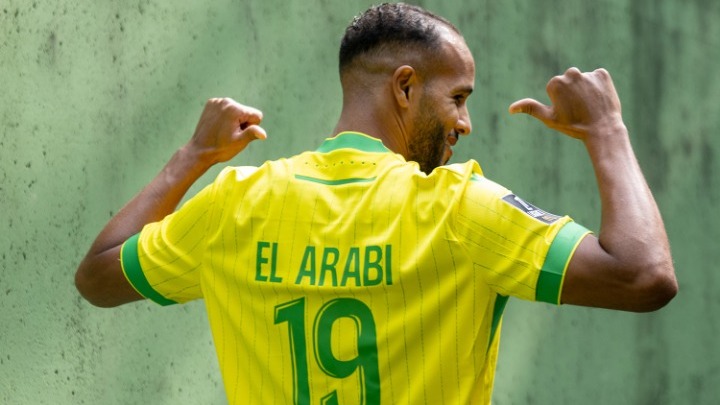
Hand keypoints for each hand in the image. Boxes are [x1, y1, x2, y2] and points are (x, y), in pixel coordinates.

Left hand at [188, 97, 266, 163]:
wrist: (199, 151)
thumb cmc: (220, 148)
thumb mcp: (239, 143)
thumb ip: (252, 134)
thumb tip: (264, 134)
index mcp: (235, 109)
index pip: (257, 116)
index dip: (251, 127)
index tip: (239, 134)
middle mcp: (226, 101)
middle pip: (246, 112)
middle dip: (242, 123)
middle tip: (230, 134)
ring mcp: (217, 101)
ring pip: (237, 110)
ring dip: (234, 120)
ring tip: (223, 131)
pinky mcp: (211, 103)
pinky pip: (226, 108)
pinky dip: (225, 116)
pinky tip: (218, 126)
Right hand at [508, 67, 623, 140]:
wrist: (602, 129)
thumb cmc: (573, 125)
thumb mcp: (549, 118)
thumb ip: (530, 108)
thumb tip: (510, 108)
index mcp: (556, 83)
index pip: (556, 88)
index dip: (561, 101)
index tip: (568, 110)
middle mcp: (571, 73)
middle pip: (569, 82)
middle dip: (573, 93)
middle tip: (579, 108)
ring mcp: (588, 73)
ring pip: (583, 80)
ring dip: (586, 90)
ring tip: (590, 105)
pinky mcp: (602, 74)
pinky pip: (597, 78)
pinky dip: (598, 87)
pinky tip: (599, 99)